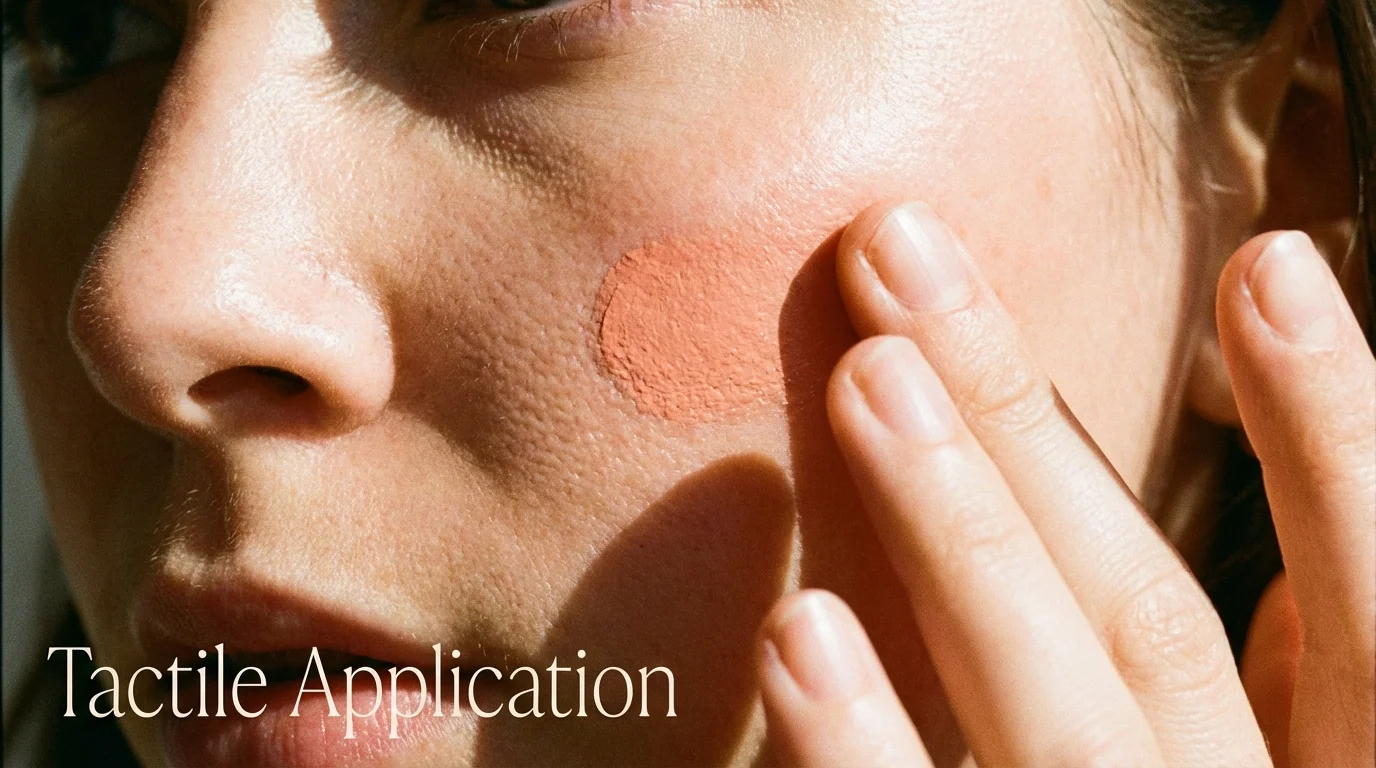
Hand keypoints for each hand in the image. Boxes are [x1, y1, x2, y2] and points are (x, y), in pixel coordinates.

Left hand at [755, 202, 1374, 765]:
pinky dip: (861, 747)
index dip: (1333, 436)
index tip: (1268, 264)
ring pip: (1059, 721)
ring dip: (958, 537)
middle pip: (1149, 620)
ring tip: (865, 377)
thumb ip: (1279, 693)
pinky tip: (796, 628)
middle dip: (1028, 428)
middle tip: (900, 257)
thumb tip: (1293, 562)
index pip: (1363, 614)